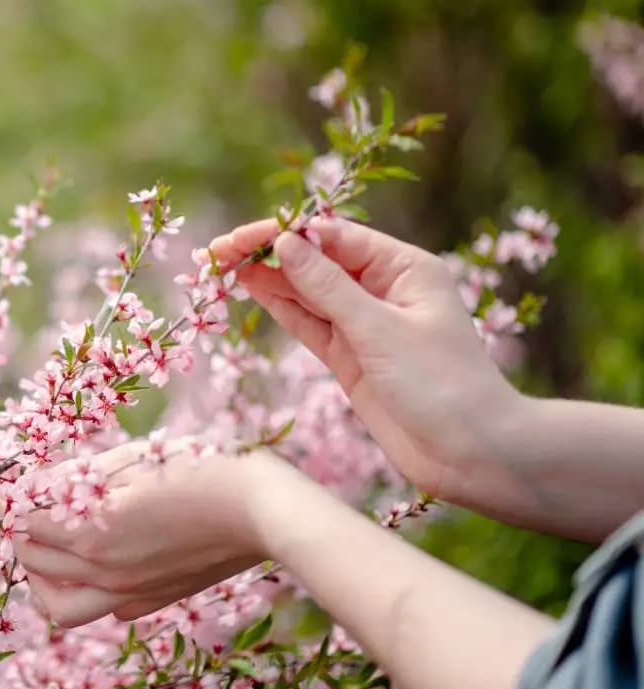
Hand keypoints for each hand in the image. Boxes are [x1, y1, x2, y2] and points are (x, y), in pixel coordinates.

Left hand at [0, 439, 278, 627]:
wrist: (265, 511)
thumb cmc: (202, 468)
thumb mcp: (134, 459)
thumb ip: (82, 477)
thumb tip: (46, 486)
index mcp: (91, 531)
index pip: (19, 518)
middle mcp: (102, 571)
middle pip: (30, 557)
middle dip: (16, 525)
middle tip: (21, 496)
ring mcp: (128, 593)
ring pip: (57, 602)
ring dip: (40, 571)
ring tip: (50, 538)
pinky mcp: (152, 601)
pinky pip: (98, 608)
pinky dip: (80, 585)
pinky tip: (95, 555)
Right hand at [208, 217, 523, 500]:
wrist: (471, 455)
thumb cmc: (442, 386)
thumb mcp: (381, 331)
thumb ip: (328, 287)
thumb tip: (285, 243)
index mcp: (403, 267)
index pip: (333, 236)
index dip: (284, 233)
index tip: (242, 237)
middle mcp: (383, 288)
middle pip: (314, 259)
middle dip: (267, 252)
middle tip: (217, 250)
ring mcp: (363, 323)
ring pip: (305, 290)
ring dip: (266, 277)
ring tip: (219, 264)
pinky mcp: (350, 356)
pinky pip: (308, 321)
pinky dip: (279, 305)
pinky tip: (249, 286)